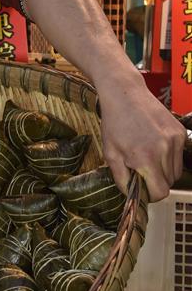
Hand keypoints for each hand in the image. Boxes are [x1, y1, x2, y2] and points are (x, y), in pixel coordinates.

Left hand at [97, 74, 185, 201]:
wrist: (125, 94)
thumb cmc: (114, 123)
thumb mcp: (111, 154)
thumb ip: (122, 179)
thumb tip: (132, 197)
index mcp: (145, 158)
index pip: (160, 192)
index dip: (151, 194)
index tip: (142, 188)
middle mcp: (164, 150)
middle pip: (169, 183)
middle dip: (155, 181)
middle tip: (140, 169)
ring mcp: (175, 140)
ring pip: (176, 171)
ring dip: (163, 170)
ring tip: (146, 156)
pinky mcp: (180, 132)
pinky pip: (179, 156)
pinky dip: (169, 157)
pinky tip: (154, 145)